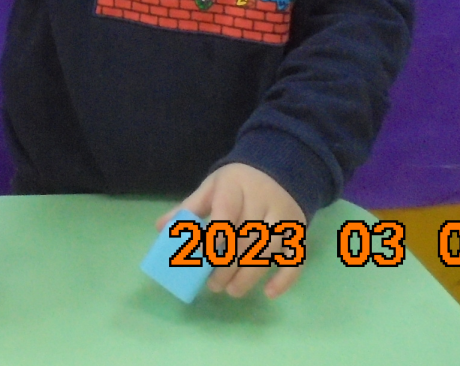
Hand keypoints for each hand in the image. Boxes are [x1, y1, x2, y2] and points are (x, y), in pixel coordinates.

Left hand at [156, 163, 305, 299]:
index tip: (201, 259)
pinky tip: (270, 293)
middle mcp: (262, 201)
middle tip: (213, 285)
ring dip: (250, 274)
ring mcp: (283, 217)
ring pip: (268, 250)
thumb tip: (160, 228)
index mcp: (235, 187)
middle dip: (228, 265)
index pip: (225, 213)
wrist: (279, 166)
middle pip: (245, 237)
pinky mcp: (298, 231)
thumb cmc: (237, 182)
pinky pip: (296, 257)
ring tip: (232, 291)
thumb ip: (190, 207)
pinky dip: (285, 278)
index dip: (214, 238)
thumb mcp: (212, 186)